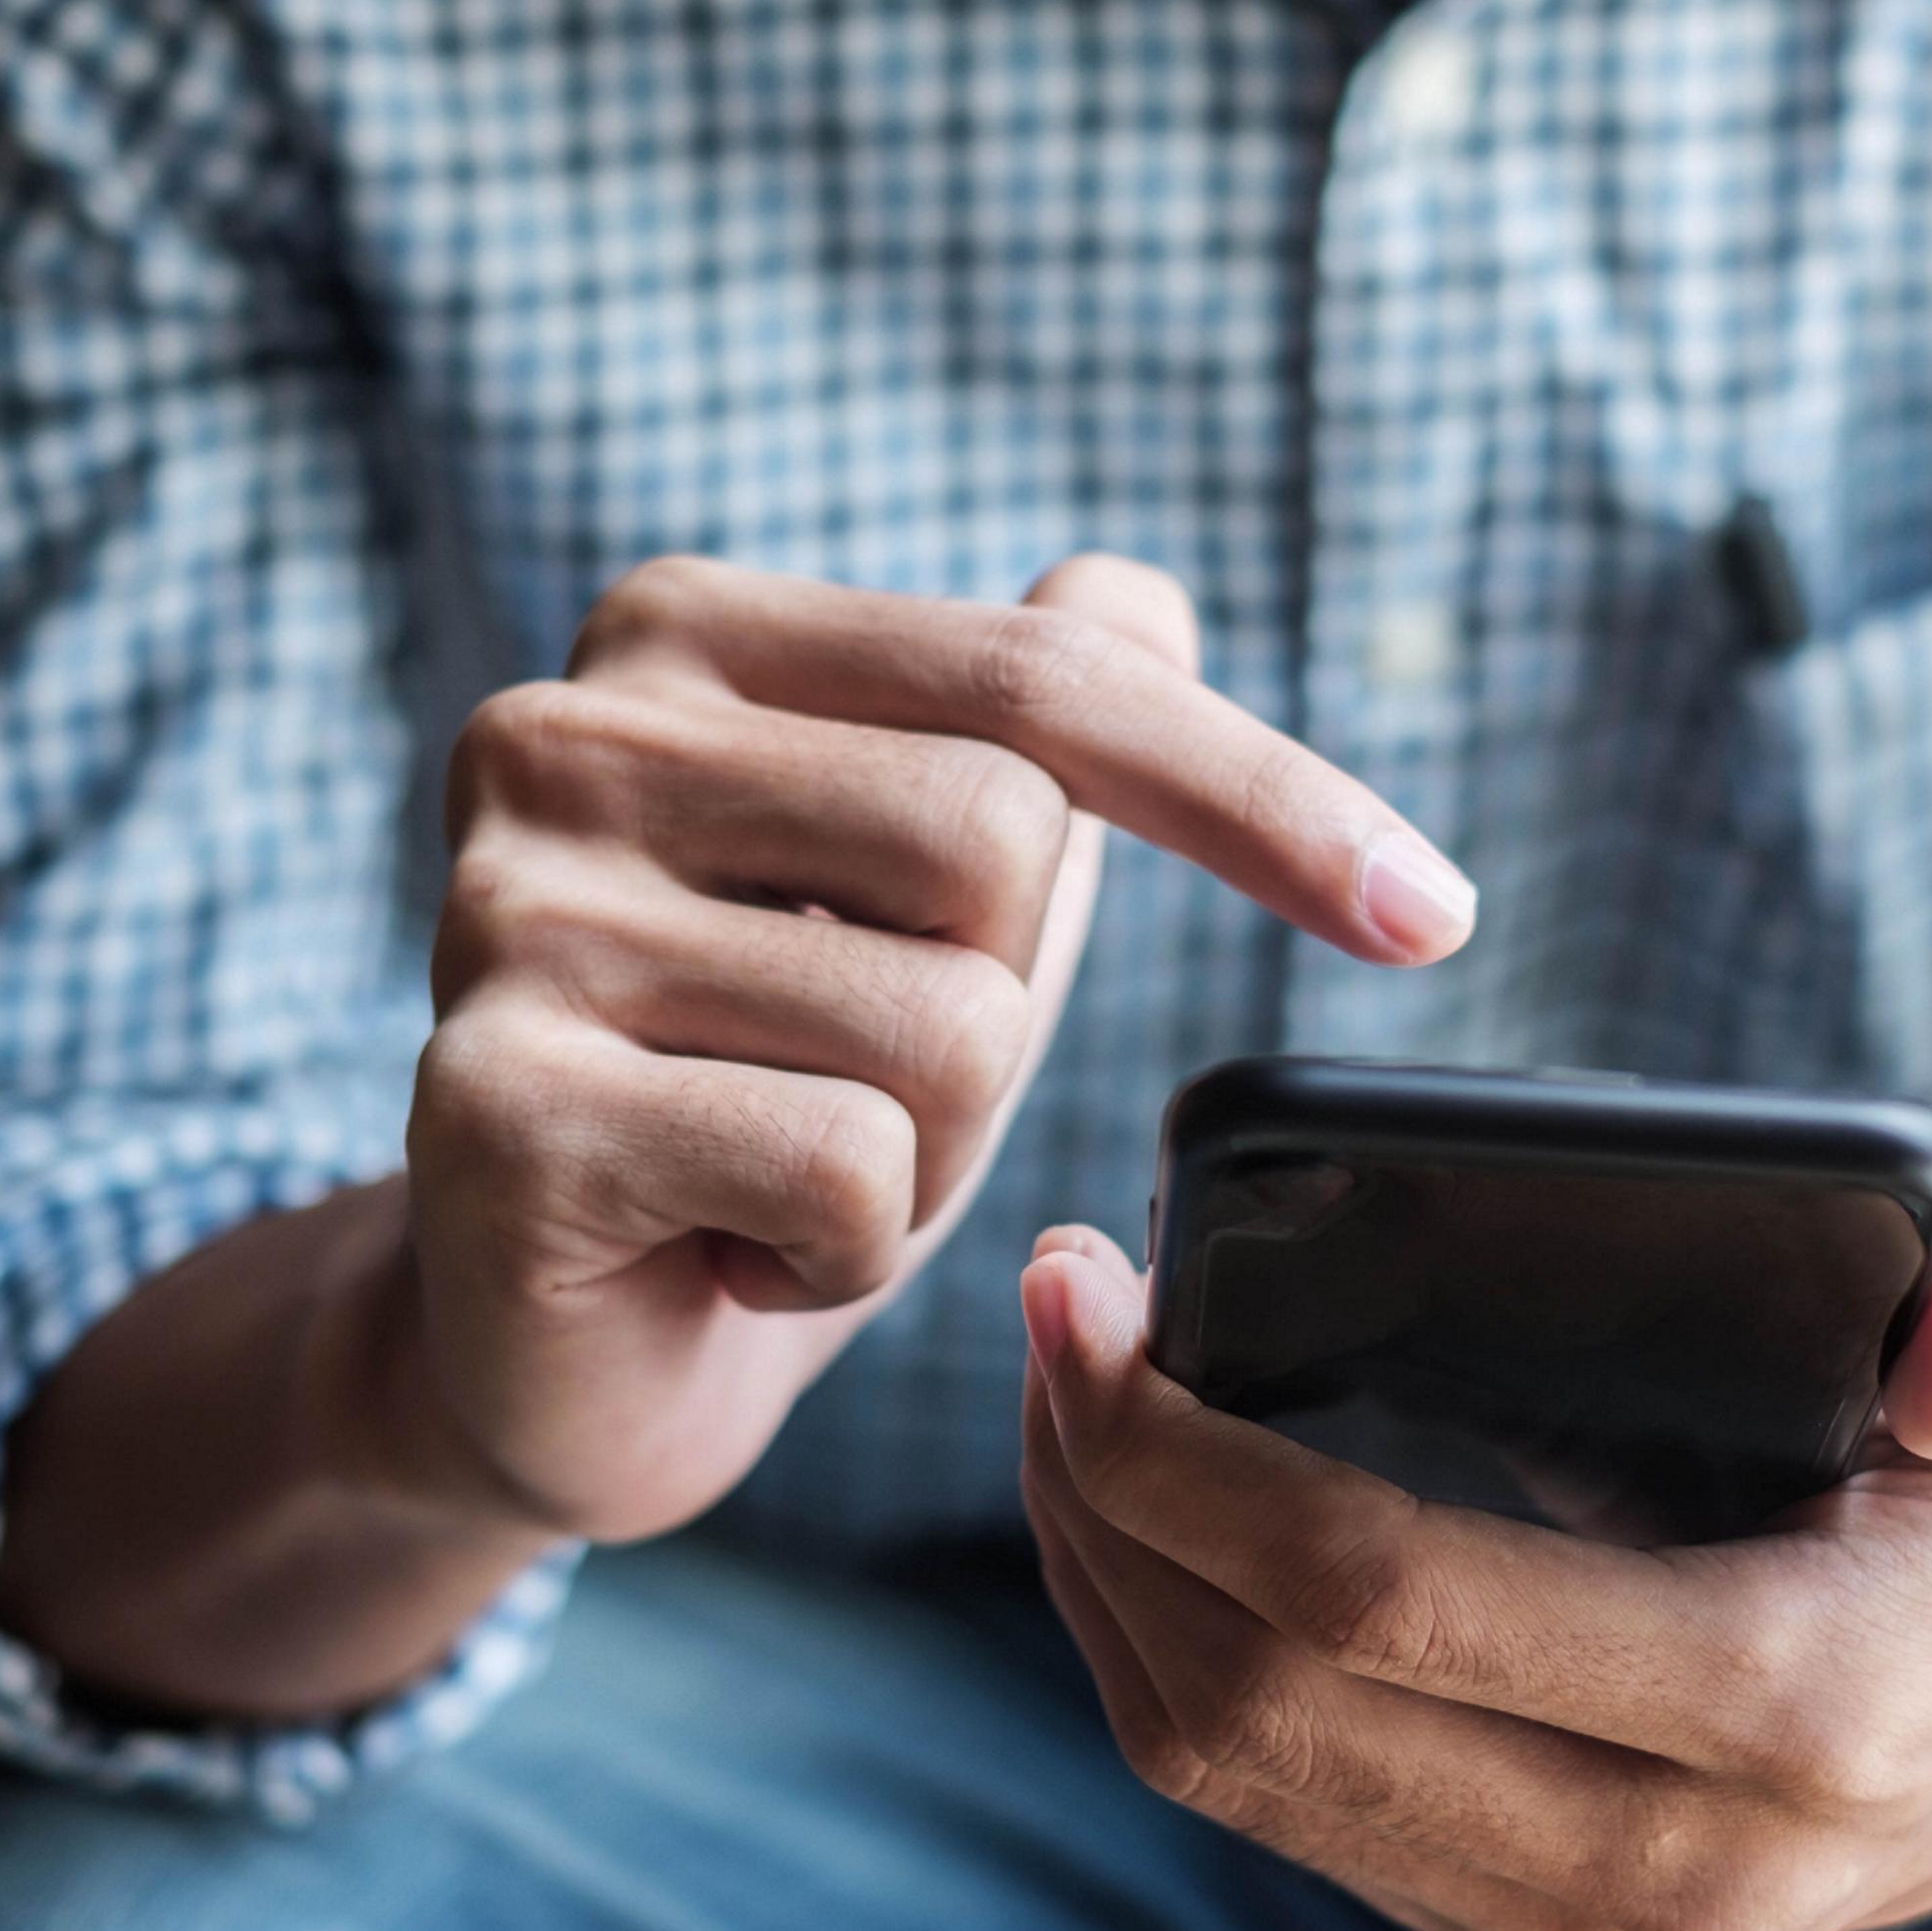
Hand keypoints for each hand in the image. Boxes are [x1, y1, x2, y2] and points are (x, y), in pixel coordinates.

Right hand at [381, 553, 1477, 1542]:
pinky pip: (846, 1167)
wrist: (554, 1342)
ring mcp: (507, 913)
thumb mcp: (929, 894)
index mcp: (683, 635)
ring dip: (928, 1157)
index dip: (1263, 797)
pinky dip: (841, 1253)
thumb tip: (1144, 588)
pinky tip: (728, 1250)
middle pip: (1005, 843)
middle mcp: (565, 731)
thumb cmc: (769, 1084)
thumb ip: (1029, 721)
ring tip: (787, 1171)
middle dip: (1005, 1015)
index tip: (1437, 918)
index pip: (1052, 674)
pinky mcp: (494, 1107)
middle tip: (866, 1089)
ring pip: (948, 1026)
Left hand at [1015, 1221, 1931, 1930]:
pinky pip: (1273, 1805)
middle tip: (1055, 1314)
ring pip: (1237, 1776)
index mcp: (1794, 1710)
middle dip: (1106, 1500)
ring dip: (1106, 1579)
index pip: (1391, 1601)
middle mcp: (1673, 1865)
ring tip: (1067, 1396)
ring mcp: (1581, 1922)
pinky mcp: (1514, 1922)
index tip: (1095, 1299)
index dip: (1194, 1455)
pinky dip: (1167, 1651)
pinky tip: (1146, 1511)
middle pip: (1266, 1701)